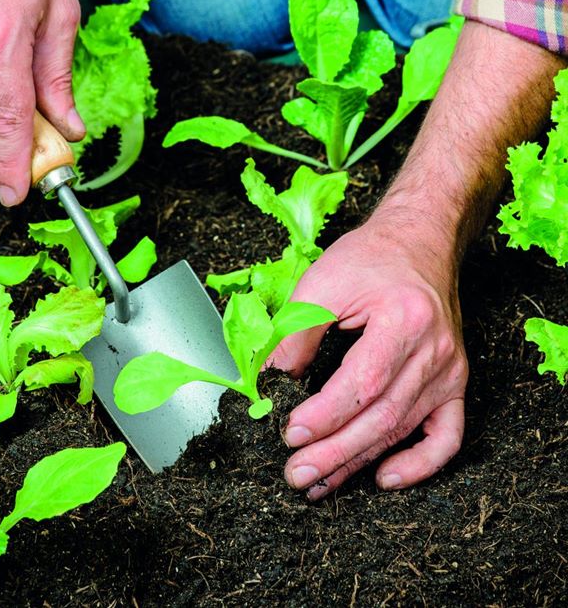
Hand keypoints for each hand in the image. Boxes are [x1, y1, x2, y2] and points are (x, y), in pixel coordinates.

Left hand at [269, 219, 467, 498]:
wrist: (419, 240)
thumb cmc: (371, 256)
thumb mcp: (323, 280)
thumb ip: (295, 332)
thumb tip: (267, 382)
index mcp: (404, 318)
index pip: (364, 382)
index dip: (326, 415)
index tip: (290, 433)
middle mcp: (435, 349)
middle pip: (384, 415)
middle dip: (335, 452)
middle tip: (296, 474)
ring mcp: (450, 370)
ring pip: (404, 429)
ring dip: (359, 462)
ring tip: (319, 482)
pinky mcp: (455, 381)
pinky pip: (447, 436)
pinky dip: (420, 464)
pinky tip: (385, 477)